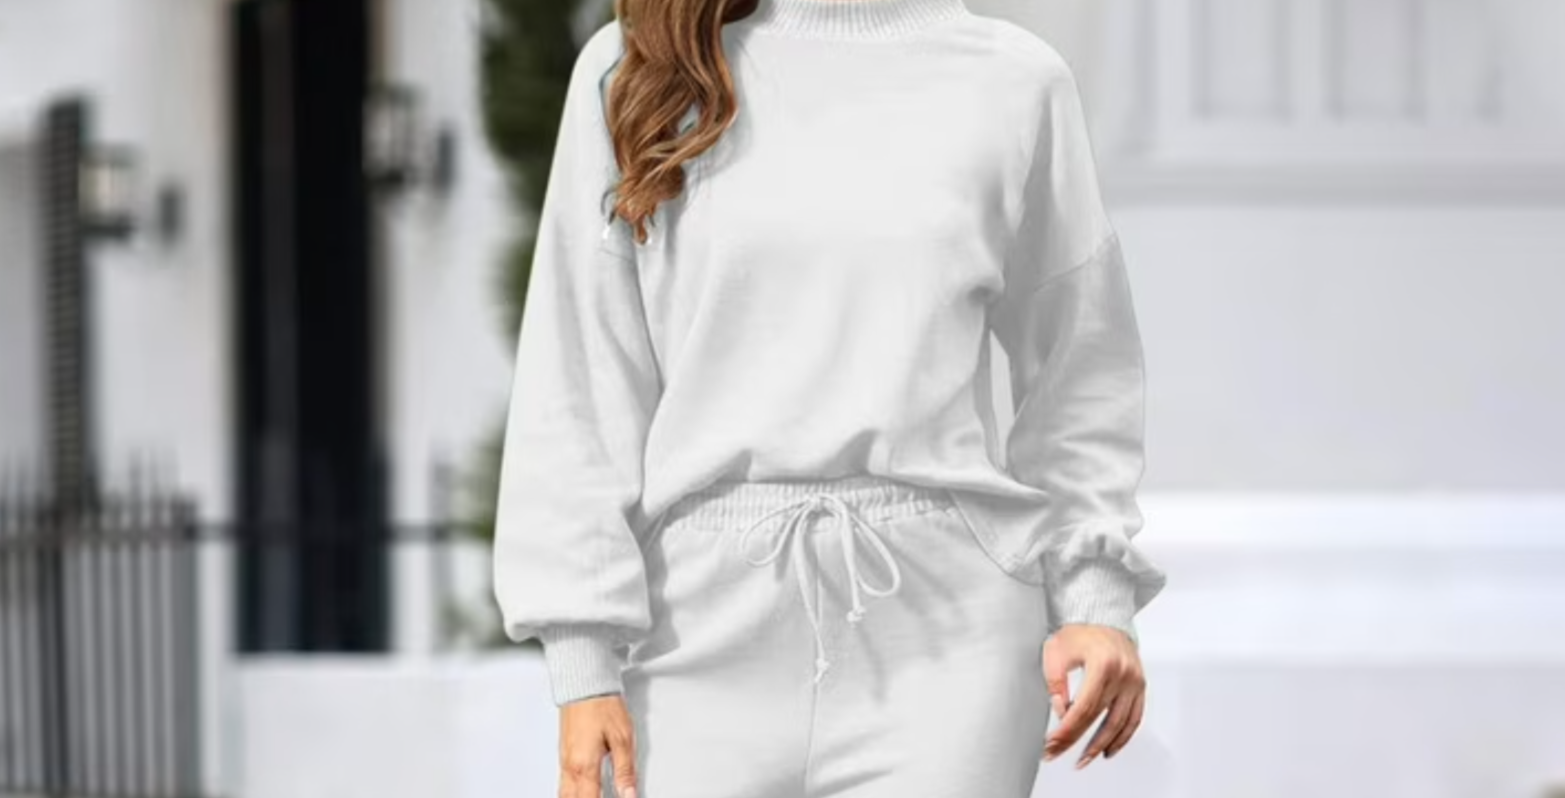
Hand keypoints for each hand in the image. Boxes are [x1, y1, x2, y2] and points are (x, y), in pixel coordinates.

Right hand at [558, 693, 637, 797]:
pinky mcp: (564, 752)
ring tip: (590, 796)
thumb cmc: (602, 705)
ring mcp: (564, 760)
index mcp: (585, 766)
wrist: (584, 684)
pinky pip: (562, 782)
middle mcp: (570, 766)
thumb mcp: (623, 738)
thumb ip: (625, 771)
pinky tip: (580, 792)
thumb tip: (629, 794)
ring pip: (564, 794)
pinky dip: (570, 793)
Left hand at [1040, 623, 1145, 768]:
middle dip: (1076, 740)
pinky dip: (1123, 737)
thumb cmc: (1078, 633)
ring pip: (1121, 723)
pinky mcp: (1140, 686)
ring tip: (1084, 759)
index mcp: (1103, 664)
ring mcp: (1135, 681)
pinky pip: (1135, 718)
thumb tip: (1062, 714)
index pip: (1083, 708)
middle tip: (1058, 753)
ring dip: (1102, 745)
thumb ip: (1056, 683)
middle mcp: (1124, 674)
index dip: (1067, 730)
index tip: (1051, 744)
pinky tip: (1109, 749)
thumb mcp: (1056, 652)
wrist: (1102, 617)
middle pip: (1100, 718)